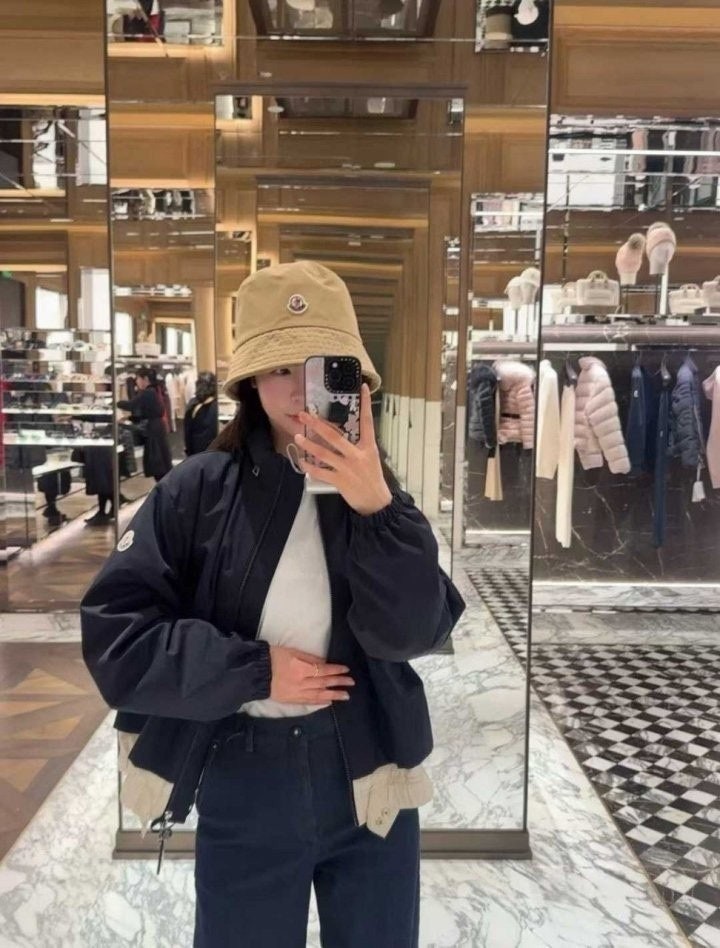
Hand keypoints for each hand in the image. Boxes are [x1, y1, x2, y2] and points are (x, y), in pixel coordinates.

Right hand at [269, 646, 354, 704]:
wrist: (254, 673)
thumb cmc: (272, 657)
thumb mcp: (291, 651)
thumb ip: (309, 658)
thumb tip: (323, 663)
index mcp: (301, 669)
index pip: (323, 670)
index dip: (336, 670)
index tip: (346, 669)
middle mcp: (301, 683)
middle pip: (324, 683)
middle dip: (339, 683)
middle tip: (351, 683)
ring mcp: (296, 693)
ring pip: (318, 695)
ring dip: (333, 695)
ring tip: (345, 696)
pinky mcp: (291, 700)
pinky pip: (308, 702)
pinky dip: (320, 702)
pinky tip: (328, 702)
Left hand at [295, 384, 392, 516]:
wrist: (375, 501)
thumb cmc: (373, 478)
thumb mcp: (371, 458)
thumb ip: (359, 445)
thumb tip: (342, 434)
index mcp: (368, 447)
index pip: (367, 422)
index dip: (365, 404)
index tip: (362, 387)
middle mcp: (357, 455)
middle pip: (335, 436)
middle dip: (317, 424)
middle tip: (304, 414)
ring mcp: (347, 468)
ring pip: (324, 453)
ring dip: (308, 444)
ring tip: (298, 436)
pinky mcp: (339, 481)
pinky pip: (320, 472)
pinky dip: (309, 467)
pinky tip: (301, 461)